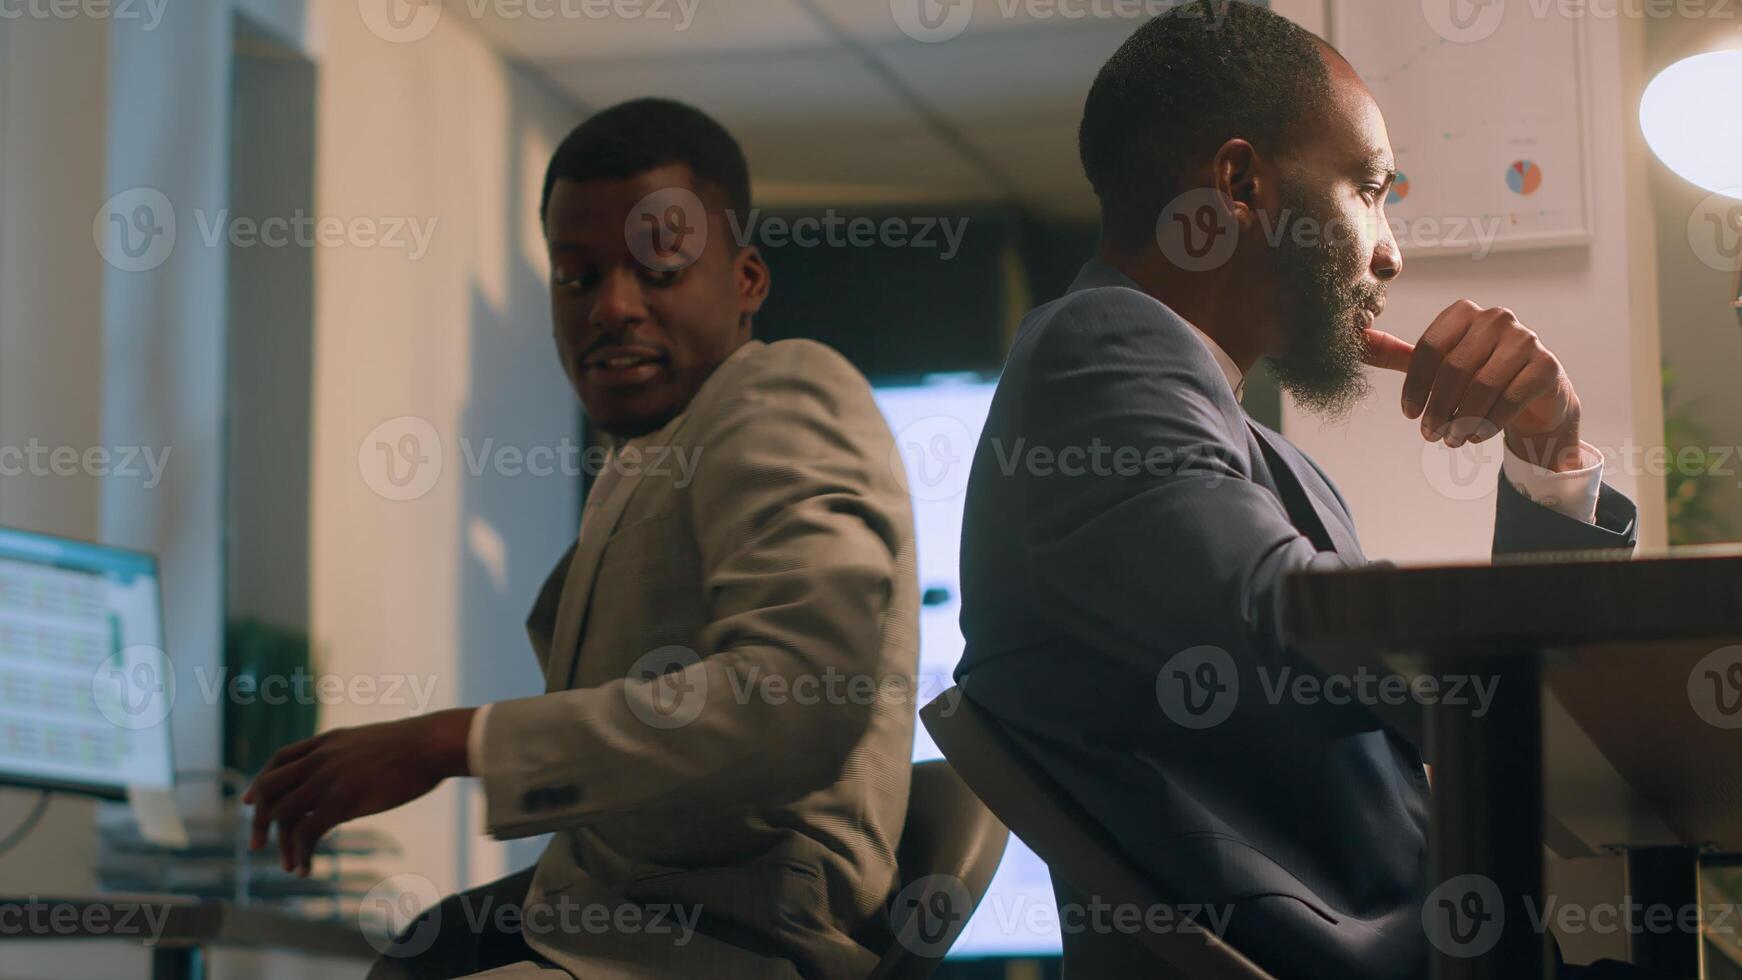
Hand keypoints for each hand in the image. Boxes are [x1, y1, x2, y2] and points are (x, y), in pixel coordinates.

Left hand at [242, 708, 474, 875]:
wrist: (431, 744)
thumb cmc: (415, 745)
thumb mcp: (372, 742)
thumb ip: (351, 757)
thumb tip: (351, 776)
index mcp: (327, 742)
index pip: (278, 759)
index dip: (259, 782)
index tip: (249, 802)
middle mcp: (320, 758)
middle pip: (269, 788)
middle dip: (258, 820)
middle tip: (257, 846)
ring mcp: (328, 778)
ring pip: (284, 814)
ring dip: (281, 845)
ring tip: (289, 865)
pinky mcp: (342, 800)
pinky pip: (307, 832)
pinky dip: (301, 853)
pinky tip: (306, 867)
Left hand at [1363, 300, 1584, 470]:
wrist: (1533, 394)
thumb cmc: (1477, 375)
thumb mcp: (1436, 364)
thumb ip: (1397, 354)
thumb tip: (1356, 339)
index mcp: (1463, 313)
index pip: (1430, 348)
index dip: (1415, 385)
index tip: (1409, 414)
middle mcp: (1496, 318)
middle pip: (1454, 368)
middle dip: (1438, 407)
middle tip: (1429, 434)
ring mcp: (1526, 340)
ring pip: (1482, 385)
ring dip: (1462, 419)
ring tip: (1452, 440)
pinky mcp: (1546, 366)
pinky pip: (1510, 398)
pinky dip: (1488, 422)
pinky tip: (1476, 435)